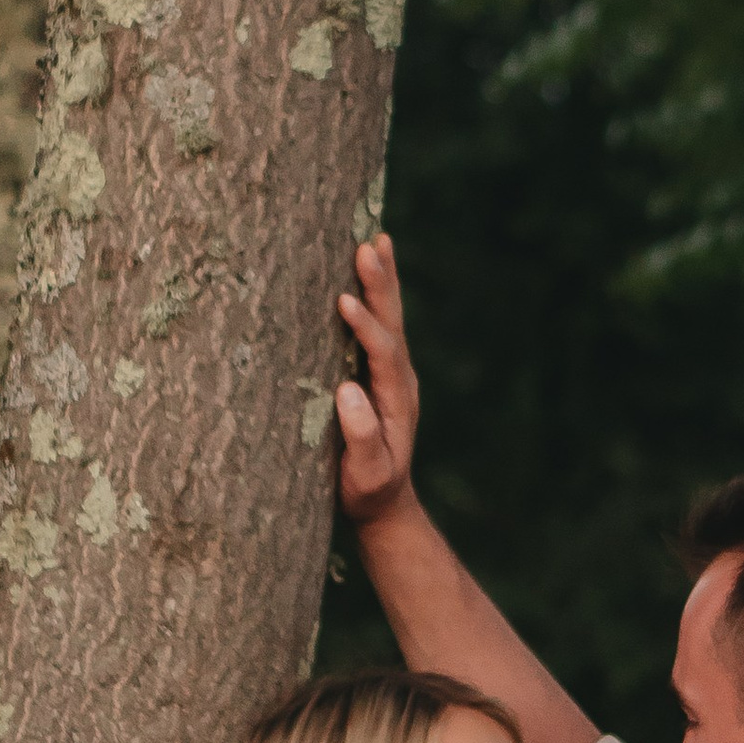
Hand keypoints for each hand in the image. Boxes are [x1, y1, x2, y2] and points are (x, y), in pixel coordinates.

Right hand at [333, 233, 418, 526]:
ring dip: (383, 279)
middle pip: (393, 322)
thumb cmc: (368, 491)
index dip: (365, 326)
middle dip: (381, 284)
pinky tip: (367, 269)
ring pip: (390, 317)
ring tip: (376, 239)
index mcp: (396, 398)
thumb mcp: (366, 474)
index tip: (344, 301)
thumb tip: (348, 391)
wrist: (385, 503)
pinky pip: (380, 325)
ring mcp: (392, 372)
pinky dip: (375, 294)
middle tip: (369, 245)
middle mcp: (399, 378)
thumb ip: (362, 437)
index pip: (383, 353)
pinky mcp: (378, 371)